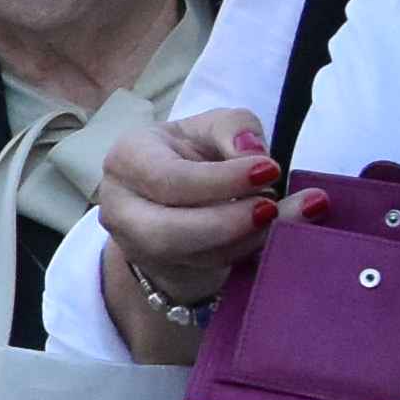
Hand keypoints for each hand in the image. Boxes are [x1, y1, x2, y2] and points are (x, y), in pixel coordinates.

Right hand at [93, 109, 283, 352]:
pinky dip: (242, 254)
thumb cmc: (195, 154)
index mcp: (128, 157)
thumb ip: (235, 128)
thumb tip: (253, 153)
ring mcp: (134, 245)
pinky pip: (203, 269)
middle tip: (271, 208)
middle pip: (166, 231)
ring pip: (185, 257)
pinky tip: (272, 236)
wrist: (181, 198)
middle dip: (225, 223)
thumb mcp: (213, 128)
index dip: (220, 180)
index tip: (269, 170)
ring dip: (239, 241)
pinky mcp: (159, 271)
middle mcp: (120, 206)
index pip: (169, 177)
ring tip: (278, 219)